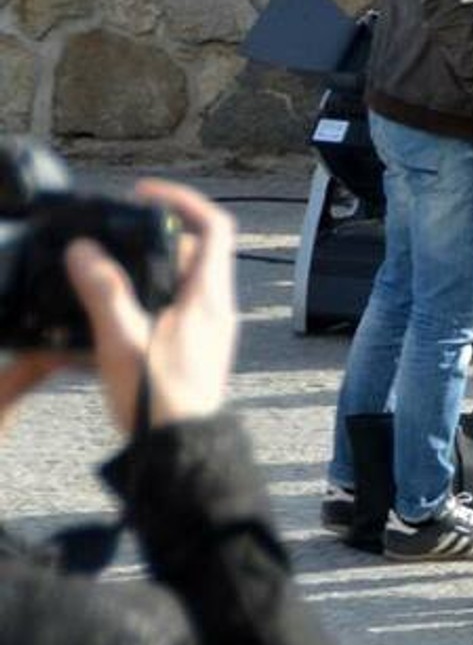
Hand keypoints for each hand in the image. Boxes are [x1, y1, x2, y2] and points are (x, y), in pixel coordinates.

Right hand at [67, 181, 237, 436]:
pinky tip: (114, 309)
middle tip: (113, 235)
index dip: (182, 200)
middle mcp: (216, 308)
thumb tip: (85, 250)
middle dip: (154, 235)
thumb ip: (104, 292)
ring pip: (181, 279)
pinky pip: (175, 304)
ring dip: (147, 266)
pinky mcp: (194, 346)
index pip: (214, 227)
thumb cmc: (160, 401)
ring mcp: (208, 327)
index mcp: (209, 298)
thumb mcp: (124, 340)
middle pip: (195, 250)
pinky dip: (148, 294)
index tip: (144, 193)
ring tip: (104, 270)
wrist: (181, 450)